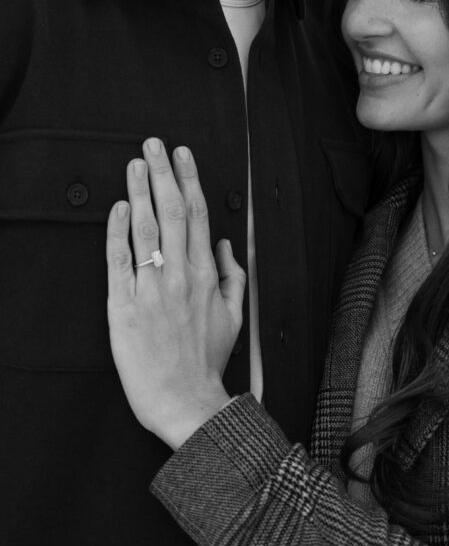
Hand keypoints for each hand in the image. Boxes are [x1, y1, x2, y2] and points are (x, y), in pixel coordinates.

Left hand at [106, 139, 245, 448]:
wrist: (185, 401)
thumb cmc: (207, 362)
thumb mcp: (234, 317)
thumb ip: (233, 277)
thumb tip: (228, 246)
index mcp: (207, 275)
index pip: (199, 215)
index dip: (189, 180)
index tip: (182, 155)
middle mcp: (181, 275)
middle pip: (173, 212)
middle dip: (162, 173)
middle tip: (153, 144)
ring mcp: (152, 289)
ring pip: (146, 229)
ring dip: (139, 192)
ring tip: (134, 164)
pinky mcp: (125, 306)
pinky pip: (120, 261)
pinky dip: (118, 232)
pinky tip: (117, 208)